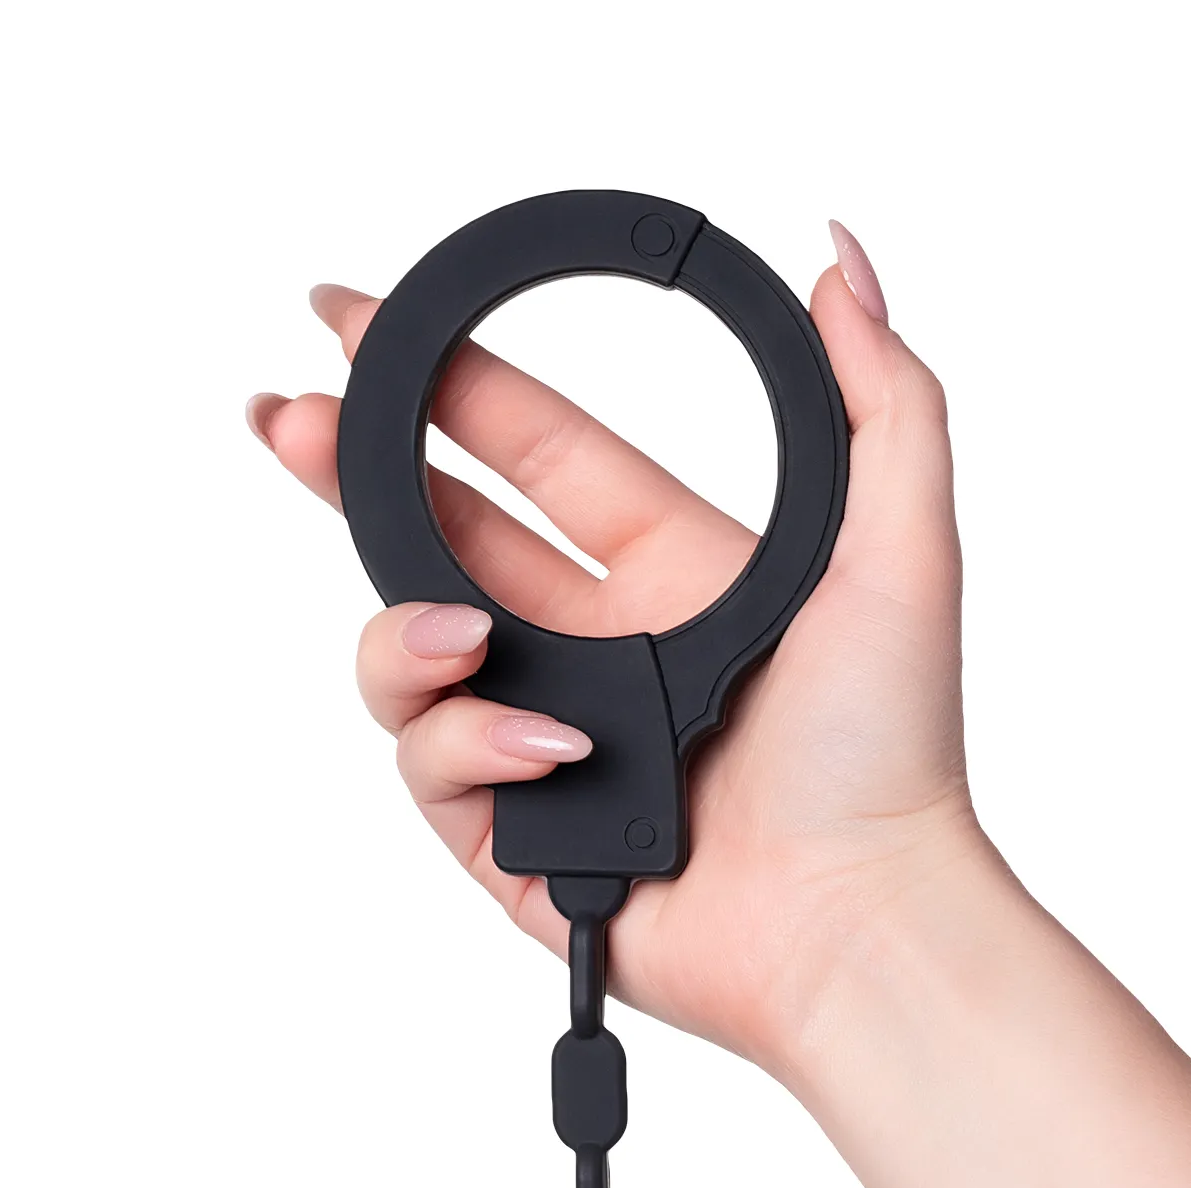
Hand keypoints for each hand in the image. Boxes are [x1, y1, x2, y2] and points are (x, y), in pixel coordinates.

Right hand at [247, 222, 979, 1073]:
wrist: (857, 925)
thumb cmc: (889, 758)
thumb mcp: (904, 550)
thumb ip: (882, 398)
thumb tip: (842, 258)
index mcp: (674, 575)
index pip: (536, 450)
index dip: (447, 384)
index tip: (361, 322)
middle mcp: (598, 654)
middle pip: (436, 540)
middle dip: (348, 475)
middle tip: (286, 420)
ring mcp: (546, 748)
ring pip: (409, 660)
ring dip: (410, 634)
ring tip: (464, 639)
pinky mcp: (513, 842)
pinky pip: (433, 769)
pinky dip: (473, 747)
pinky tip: (549, 755)